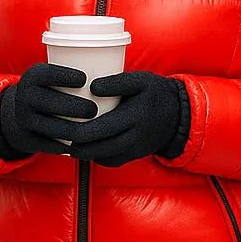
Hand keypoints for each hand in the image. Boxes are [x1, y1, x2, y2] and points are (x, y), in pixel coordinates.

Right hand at [0, 63, 97, 158]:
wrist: (19, 112)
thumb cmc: (50, 90)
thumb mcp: (52, 77)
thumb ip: (74, 72)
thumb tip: (112, 62)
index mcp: (32, 77)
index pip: (47, 74)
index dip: (65, 75)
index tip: (85, 79)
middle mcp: (24, 97)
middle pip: (52, 103)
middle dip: (76, 107)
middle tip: (94, 109)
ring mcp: (24, 120)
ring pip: (53, 127)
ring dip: (76, 130)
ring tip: (94, 129)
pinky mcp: (28, 139)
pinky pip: (50, 145)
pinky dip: (68, 146)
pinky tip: (83, 144)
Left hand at [65, 71, 186, 166]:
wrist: (177, 114)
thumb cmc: (155, 92)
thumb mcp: (141, 80)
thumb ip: (117, 82)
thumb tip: (92, 87)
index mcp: (136, 115)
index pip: (104, 127)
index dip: (83, 131)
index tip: (67, 126)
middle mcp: (136, 135)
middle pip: (102, 146)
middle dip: (80, 145)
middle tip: (62, 138)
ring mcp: (136, 148)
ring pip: (107, 156)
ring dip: (87, 153)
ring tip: (71, 146)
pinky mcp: (136, 155)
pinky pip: (114, 161)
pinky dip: (99, 158)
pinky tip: (87, 150)